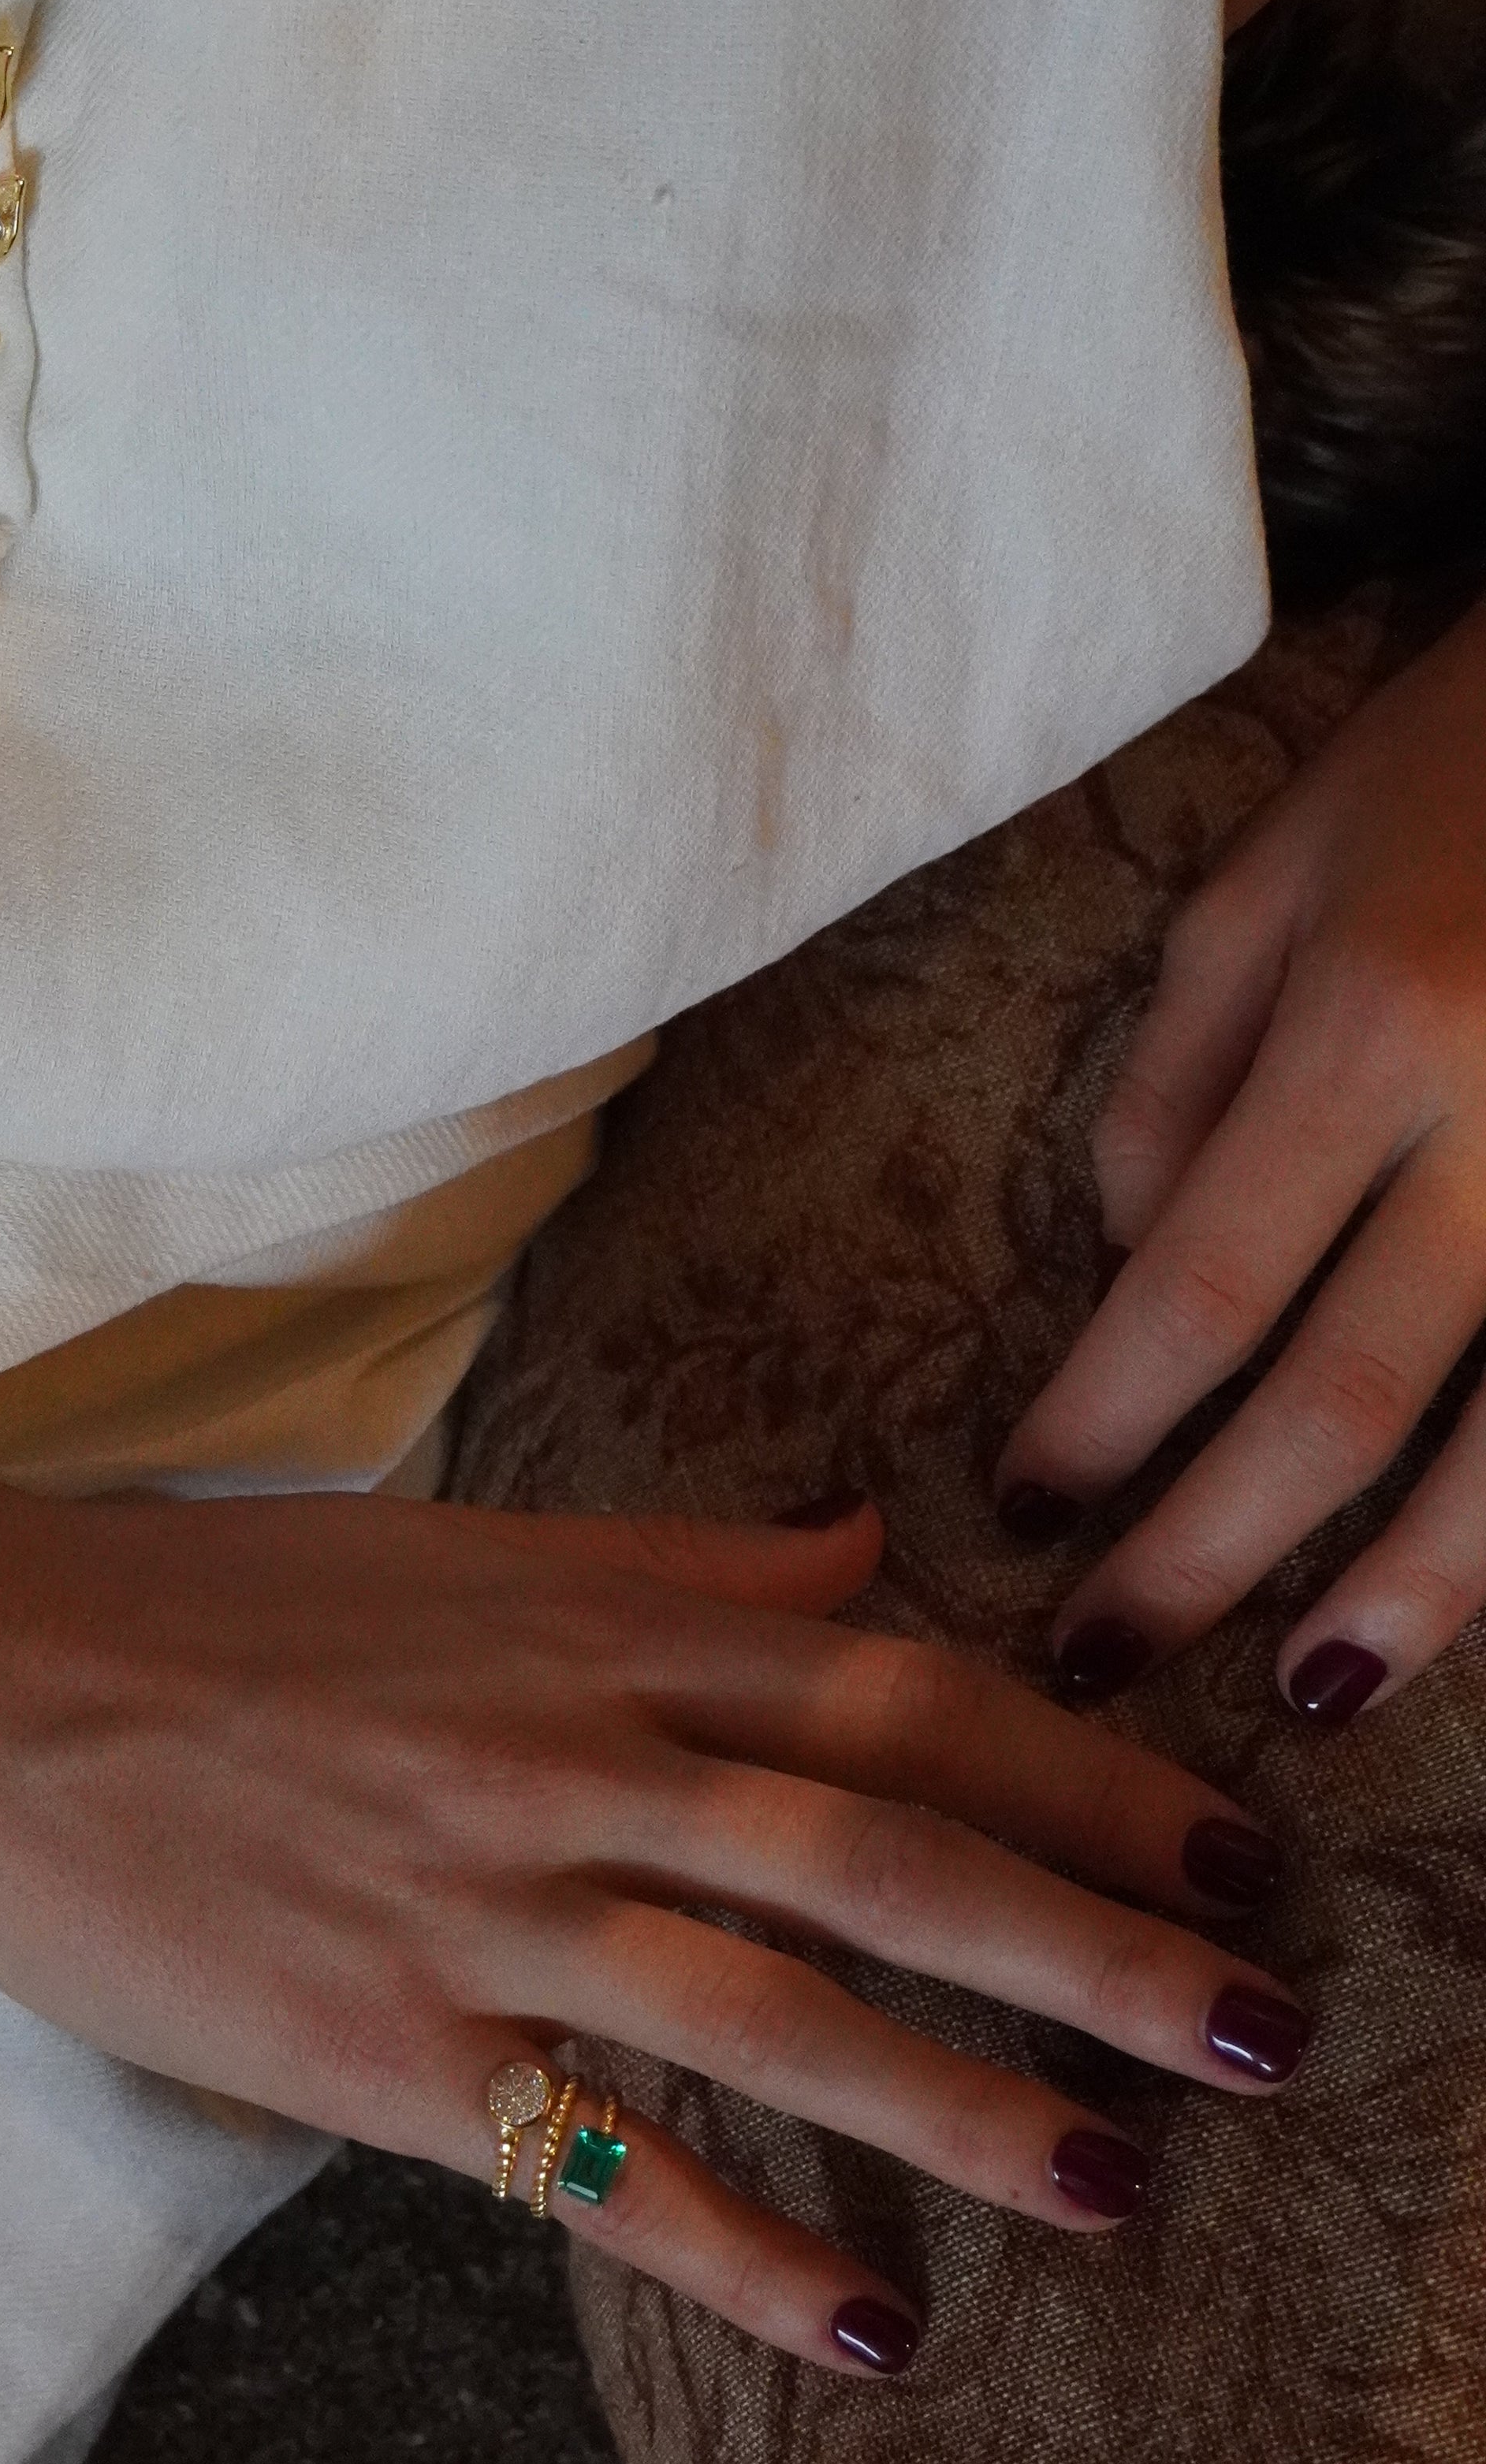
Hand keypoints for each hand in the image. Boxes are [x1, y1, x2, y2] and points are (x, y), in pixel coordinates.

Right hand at [0, 1470, 1306, 2376]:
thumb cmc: (196, 1602)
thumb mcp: (454, 1546)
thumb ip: (675, 1565)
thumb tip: (862, 1546)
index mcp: (589, 1620)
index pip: (894, 1688)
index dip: (1082, 1764)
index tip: (1228, 1831)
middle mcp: (564, 1749)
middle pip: (885, 1842)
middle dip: (1096, 1936)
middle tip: (1264, 2024)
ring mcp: (472, 1899)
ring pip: (776, 2001)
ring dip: (969, 2102)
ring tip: (1127, 2189)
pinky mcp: (377, 2041)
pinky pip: (598, 2157)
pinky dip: (744, 2243)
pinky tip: (869, 2328)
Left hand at [996, 593, 1485, 1729]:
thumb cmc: (1458, 769)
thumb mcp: (1274, 876)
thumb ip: (1183, 1078)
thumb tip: (1131, 1269)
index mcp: (1376, 1025)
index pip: (1203, 1285)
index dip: (1106, 1422)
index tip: (1023, 1512)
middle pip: (1350, 1397)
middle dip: (1219, 1552)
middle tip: (1105, 1663)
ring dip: (1421, 1593)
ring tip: (1316, 1694)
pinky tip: (1481, 1592)